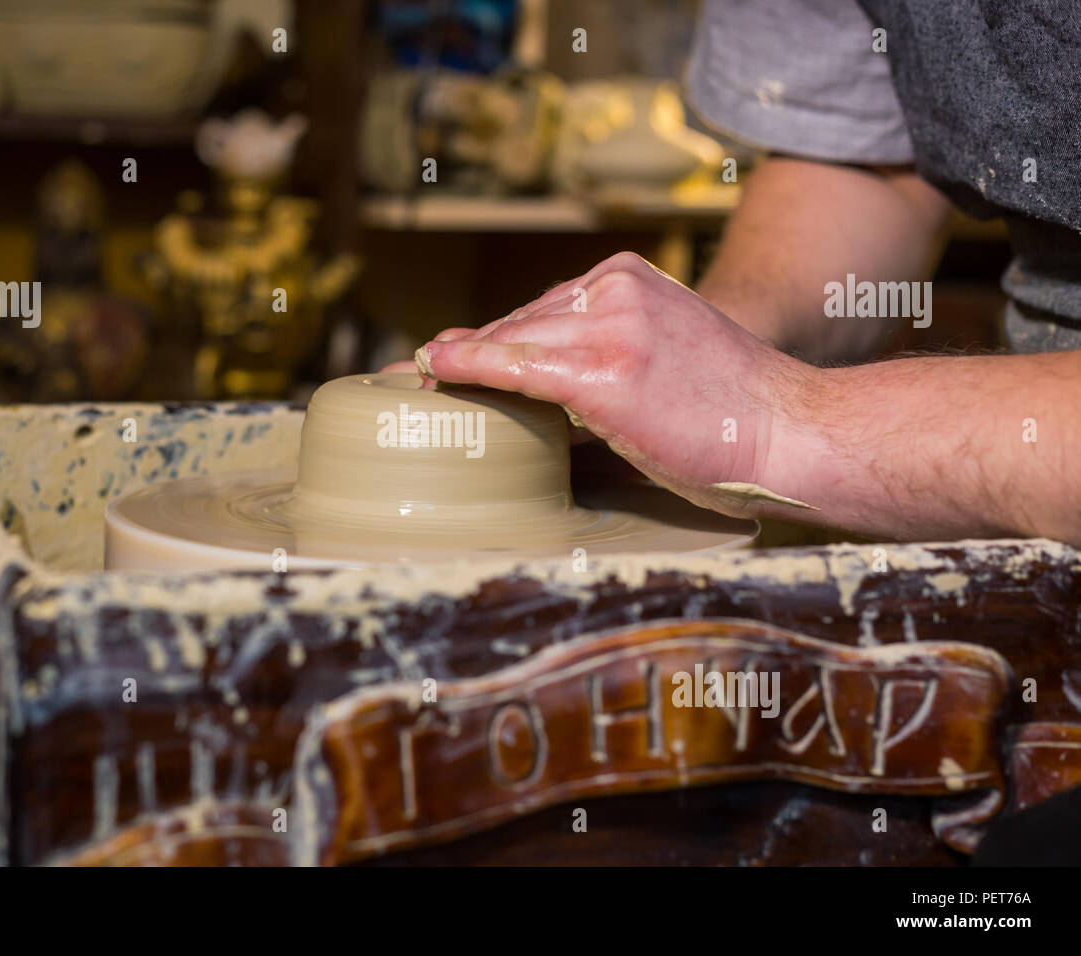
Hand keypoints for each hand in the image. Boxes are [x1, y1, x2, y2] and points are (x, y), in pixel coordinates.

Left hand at [386, 251, 821, 517]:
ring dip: (458, 365)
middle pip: (519, 322)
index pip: (542, 309)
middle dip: (468, 351)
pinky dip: (469, 368)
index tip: (446, 355)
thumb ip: (603, 357)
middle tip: (414, 372)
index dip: (491, 337)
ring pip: (512, 342)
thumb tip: (534, 388)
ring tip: (410, 381)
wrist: (791, 431)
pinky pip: (515, 365)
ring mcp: (609, 324)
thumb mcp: (666, 358)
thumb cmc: (735, 413)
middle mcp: (615, 289)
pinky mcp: (602, 370)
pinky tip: (434, 370)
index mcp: (629, 280)